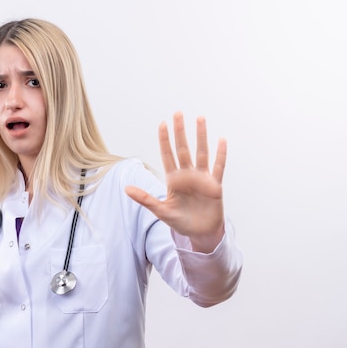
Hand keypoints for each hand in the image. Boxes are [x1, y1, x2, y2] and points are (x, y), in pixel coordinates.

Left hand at [125, 112, 225, 252]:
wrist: (200, 233)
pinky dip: (220, 155)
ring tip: (200, 118)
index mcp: (173, 179)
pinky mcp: (215, 185)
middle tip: (178, 113)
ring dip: (200, 136)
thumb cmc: (180, 221)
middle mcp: (187, 175)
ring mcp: (202, 178)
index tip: (162, 123)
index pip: (167, 155)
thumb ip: (145, 198)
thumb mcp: (160, 211)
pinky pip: (218, 167)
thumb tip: (126, 189)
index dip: (164, 140)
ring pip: (201, 152)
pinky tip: (221, 140)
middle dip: (180, 132)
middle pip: (183, 149)